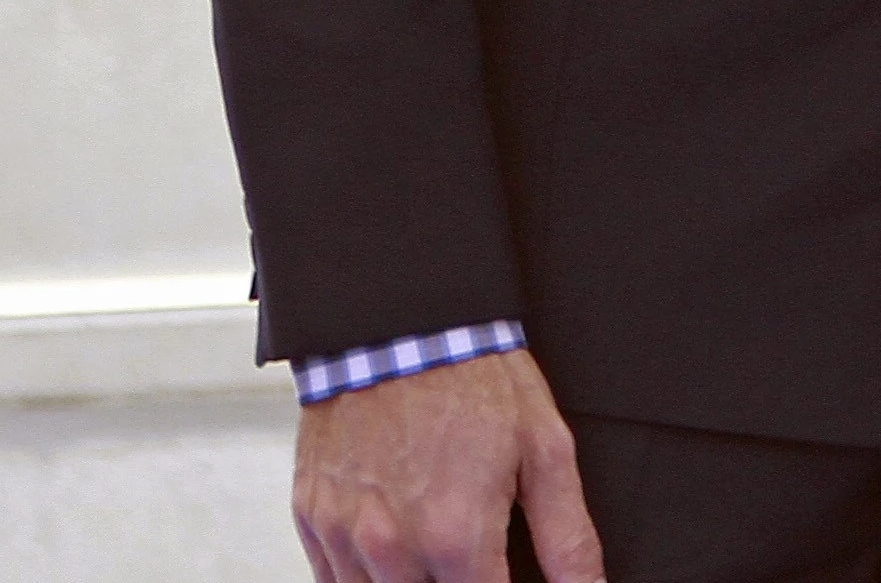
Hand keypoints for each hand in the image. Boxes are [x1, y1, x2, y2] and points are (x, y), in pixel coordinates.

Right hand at [292, 348, 601, 582]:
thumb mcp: (544, 448)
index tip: (509, 576)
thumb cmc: (471, 377)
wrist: (397, 324)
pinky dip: (366, 577)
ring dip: (416, 582)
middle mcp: (394, 546)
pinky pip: (334, 581)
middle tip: (476, 559)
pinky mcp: (313, 520)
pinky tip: (398, 550)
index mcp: (456, 535)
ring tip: (442, 551)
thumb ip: (567, 535)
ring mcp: (345, 536)